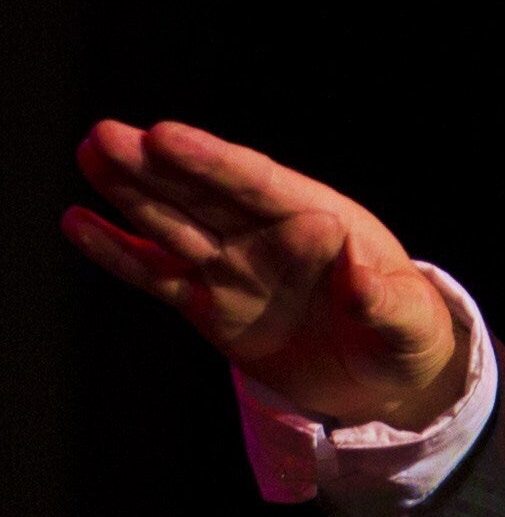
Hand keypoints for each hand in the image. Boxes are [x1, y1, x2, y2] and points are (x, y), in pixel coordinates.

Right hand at [62, 120, 467, 428]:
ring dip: (131, 193)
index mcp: (322, 222)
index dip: (213, 161)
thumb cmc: (407, 337)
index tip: (168, 136)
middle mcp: (269, 235)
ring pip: (173, 223)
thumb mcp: (412, 324)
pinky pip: (158, 276)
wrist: (383, 381)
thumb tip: (360, 279)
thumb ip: (387, 301)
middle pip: (206, 194)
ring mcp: (234, 267)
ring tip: (91, 154)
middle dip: (158, 167)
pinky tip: (80, 223)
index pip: (259, 184)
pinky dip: (119, 253)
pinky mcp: (209, 305)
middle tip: (107, 135)